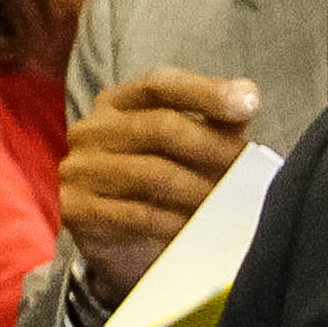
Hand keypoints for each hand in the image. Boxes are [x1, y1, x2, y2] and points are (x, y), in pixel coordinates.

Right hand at [60, 68, 259, 307]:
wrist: (122, 241)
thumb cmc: (162, 183)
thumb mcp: (190, 145)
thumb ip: (217, 120)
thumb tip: (246, 96)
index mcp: (117, 104)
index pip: (159, 85)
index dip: (206, 92)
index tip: (249, 105)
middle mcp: (91, 130)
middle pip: (160, 127)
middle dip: (213, 149)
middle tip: (246, 172)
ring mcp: (80, 169)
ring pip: (153, 174)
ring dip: (201, 192)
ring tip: (230, 205)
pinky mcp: (77, 209)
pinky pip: (138, 215)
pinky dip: (177, 223)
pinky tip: (198, 228)